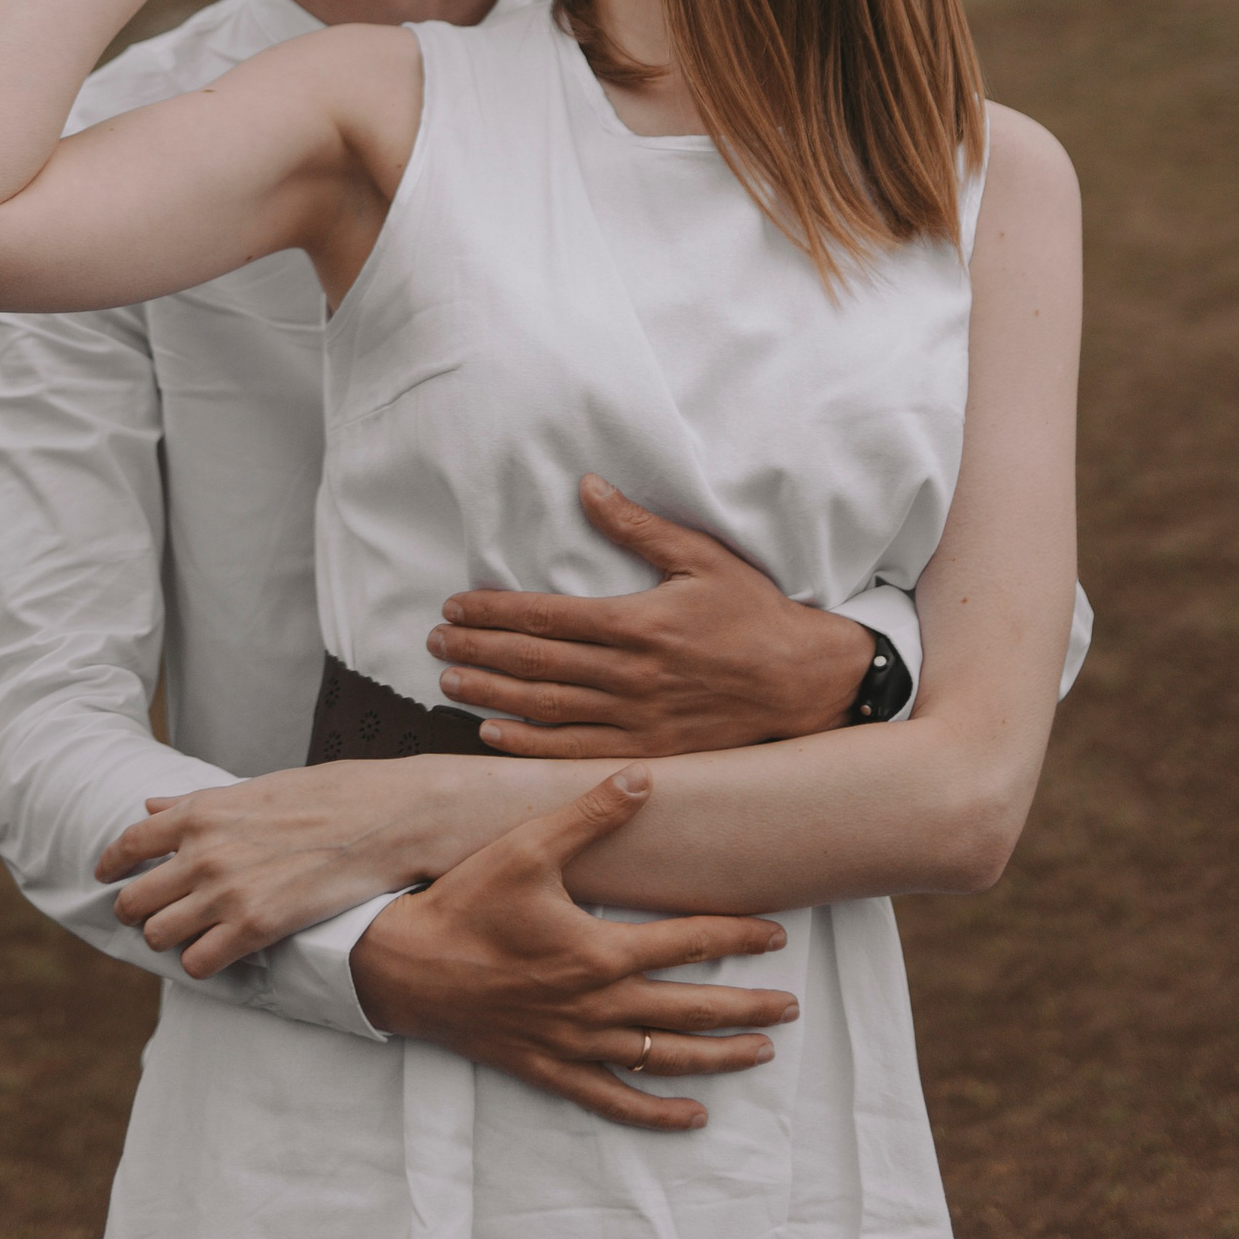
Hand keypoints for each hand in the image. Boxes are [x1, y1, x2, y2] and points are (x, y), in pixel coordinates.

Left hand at [96, 757, 452, 977]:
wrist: (381, 818)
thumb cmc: (326, 796)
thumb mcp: (256, 788)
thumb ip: (198, 804)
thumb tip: (150, 806)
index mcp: (203, 811)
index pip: (131, 842)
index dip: (111, 865)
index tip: (104, 877)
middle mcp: (203, 852)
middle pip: (135, 899)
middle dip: (138, 910)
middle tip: (155, 915)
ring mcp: (225, 892)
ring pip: (159, 936)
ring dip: (170, 940)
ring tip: (191, 936)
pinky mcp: (254, 928)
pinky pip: (198, 964)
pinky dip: (203, 963)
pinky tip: (220, 953)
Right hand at [352, 767, 794, 1131]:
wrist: (405, 967)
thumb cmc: (466, 902)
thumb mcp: (528, 847)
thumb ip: (590, 814)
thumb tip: (643, 776)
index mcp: (598, 951)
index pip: (687, 943)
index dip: (737, 936)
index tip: (776, 934)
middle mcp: (597, 1005)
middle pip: (690, 1009)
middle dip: (746, 1006)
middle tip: (790, 1003)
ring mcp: (576, 1044)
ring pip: (663, 1058)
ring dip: (717, 1057)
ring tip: (760, 1053)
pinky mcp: (551, 1069)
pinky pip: (615, 1100)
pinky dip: (657, 1113)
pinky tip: (692, 1117)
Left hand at [426, 475, 873, 755]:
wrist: (803, 682)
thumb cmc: (752, 613)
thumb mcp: (700, 557)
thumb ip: (637, 527)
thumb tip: (588, 487)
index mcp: (637, 624)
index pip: (547, 617)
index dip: (495, 611)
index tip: (456, 605)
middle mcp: (630, 674)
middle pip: (536, 662)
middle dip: (480, 648)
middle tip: (434, 640)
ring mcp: (638, 719)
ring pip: (548, 708)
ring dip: (493, 693)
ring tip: (449, 681)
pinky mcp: (649, 751)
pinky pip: (576, 751)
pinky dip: (531, 745)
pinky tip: (494, 733)